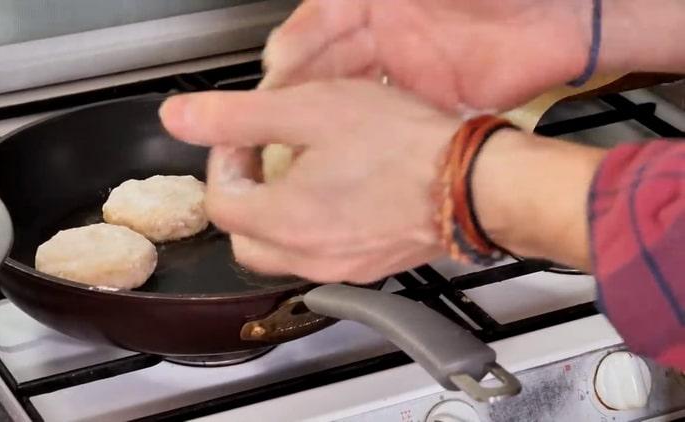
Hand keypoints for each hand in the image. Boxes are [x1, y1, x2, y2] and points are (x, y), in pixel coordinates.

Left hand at [159, 80, 459, 282]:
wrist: (475, 184)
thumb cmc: (405, 147)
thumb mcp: (309, 111)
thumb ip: (235, 116)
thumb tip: (177, 119)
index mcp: (283, 221)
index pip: (220, 200)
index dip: (224, 160)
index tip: (245, 136)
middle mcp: (307, 256)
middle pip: (243, 236)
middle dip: (244, 195)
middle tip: (265, 159)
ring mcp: (341, 267)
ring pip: (281, 250)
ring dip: (277, 213)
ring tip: (303, 172)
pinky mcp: (370, 267)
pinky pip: (321, 255)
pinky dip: (313, 227)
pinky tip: (341, 194)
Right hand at [261, 0, 589, 112]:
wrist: (569, 19)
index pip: (323, 17)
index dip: (299, 40)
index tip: (278, 63)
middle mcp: (391, 30)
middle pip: (330, 57)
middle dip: (300, 82)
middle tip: (274, 108)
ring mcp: (411, 66)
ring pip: (352, 89)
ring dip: (325, 111)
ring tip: (299, 133)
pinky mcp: (433, 97)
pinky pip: (387, 115)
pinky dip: (366, 129)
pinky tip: (346, 146)